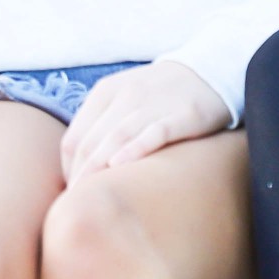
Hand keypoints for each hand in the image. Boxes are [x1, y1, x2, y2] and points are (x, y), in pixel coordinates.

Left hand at [59, 62, 228, 180]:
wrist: (210, 72)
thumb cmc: (160, 94)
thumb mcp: (124, 97)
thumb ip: (101, 125)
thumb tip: (78, 168)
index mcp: (105, 92)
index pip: (74, 138)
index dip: (68, 170)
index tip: (74, 193)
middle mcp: (125, 96)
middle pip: (91, 142)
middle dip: (80, 176)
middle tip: (77, 206)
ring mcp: (154, 104)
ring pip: (116, 137)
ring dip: (98, 168)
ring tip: (89, 196)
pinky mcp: (183, 114)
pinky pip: (155, 132)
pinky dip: (135, 148)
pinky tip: (120, 165)